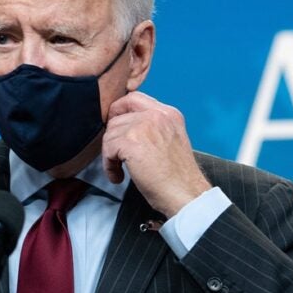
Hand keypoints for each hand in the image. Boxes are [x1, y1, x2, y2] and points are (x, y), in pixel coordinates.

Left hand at [103, 91, 210, 217]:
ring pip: (110, 134)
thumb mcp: (170, 141)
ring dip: (110, 155)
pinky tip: (119, 176)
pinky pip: (107, 149)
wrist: (185, 193)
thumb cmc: (177, 177)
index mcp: (168, 113)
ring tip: (120, 170)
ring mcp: (144, 126)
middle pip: (118, 118)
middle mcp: (157, 115)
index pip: (134, 98)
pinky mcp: (131, 141)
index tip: (114, 127)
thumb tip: (125, 128)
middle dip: (113, 139)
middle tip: (117, 156)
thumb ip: (152, 129)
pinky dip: (109, 165)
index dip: (119, 111)